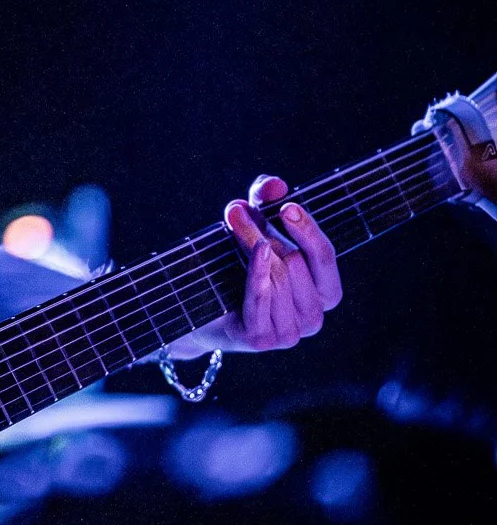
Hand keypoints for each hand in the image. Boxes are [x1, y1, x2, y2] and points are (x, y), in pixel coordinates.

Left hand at [168, 174, 341, 358]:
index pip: (325, 257)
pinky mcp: (261, 339)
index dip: (308, 231)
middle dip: (265, 232)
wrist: (198, 308)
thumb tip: (276, 185)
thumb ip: (267, 201)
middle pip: (295, 261)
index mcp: (325, 293)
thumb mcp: (255, 226)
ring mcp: (289, 333)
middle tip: (236, 213)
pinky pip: (262, 296)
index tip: (288, 207)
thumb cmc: (237, 263)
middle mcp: (314, 318)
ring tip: (231, 224)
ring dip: (250, 244)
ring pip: (278, 276)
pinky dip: (257, 270)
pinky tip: (256, 250)